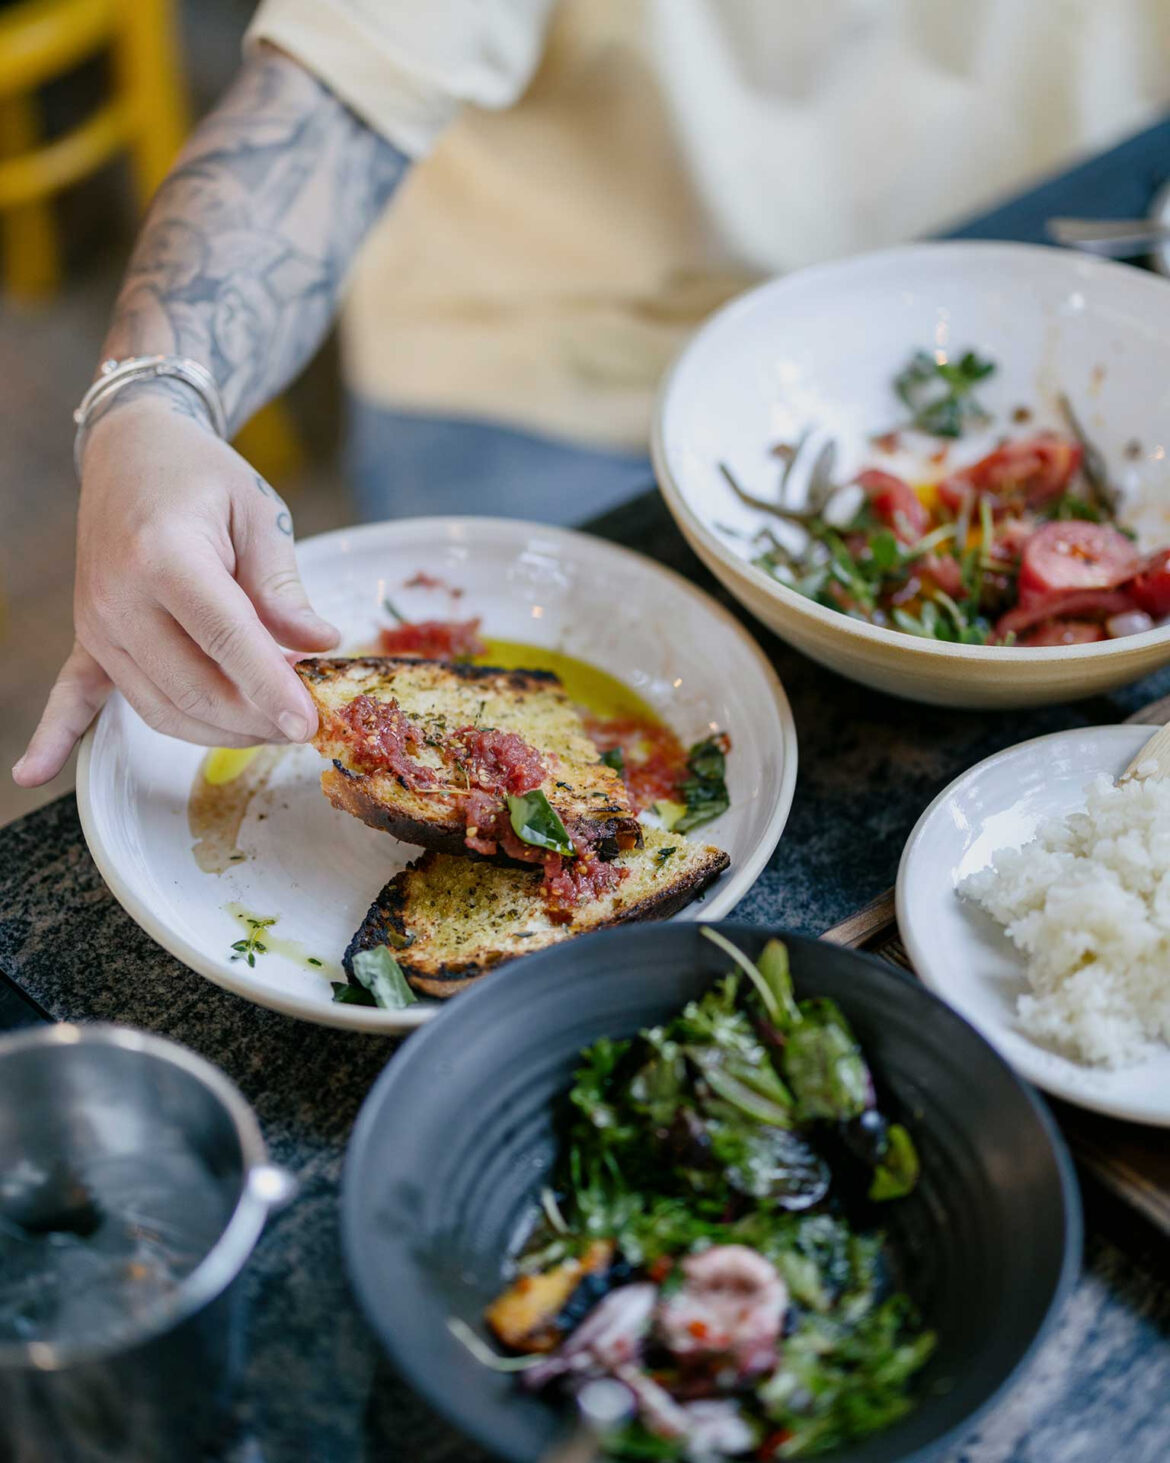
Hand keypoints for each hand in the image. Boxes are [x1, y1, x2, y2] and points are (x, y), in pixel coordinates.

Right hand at [13, 396, 339, 786]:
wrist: (131, 450)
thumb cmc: (201, 477)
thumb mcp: (257, 514)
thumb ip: (282, 585)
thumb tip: (320, 643)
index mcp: (164, 556)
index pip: (226, 639)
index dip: (271, 687)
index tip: (308, 720)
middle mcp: (119, 597)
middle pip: (194, 687)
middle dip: (256, 717)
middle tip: (305, 722)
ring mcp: (96, 622)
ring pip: (161, 707)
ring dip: (218, 729)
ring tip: (270, 725)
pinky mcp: (88, 637)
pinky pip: (72, 695)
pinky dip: (56, 735)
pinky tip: (32, 772)